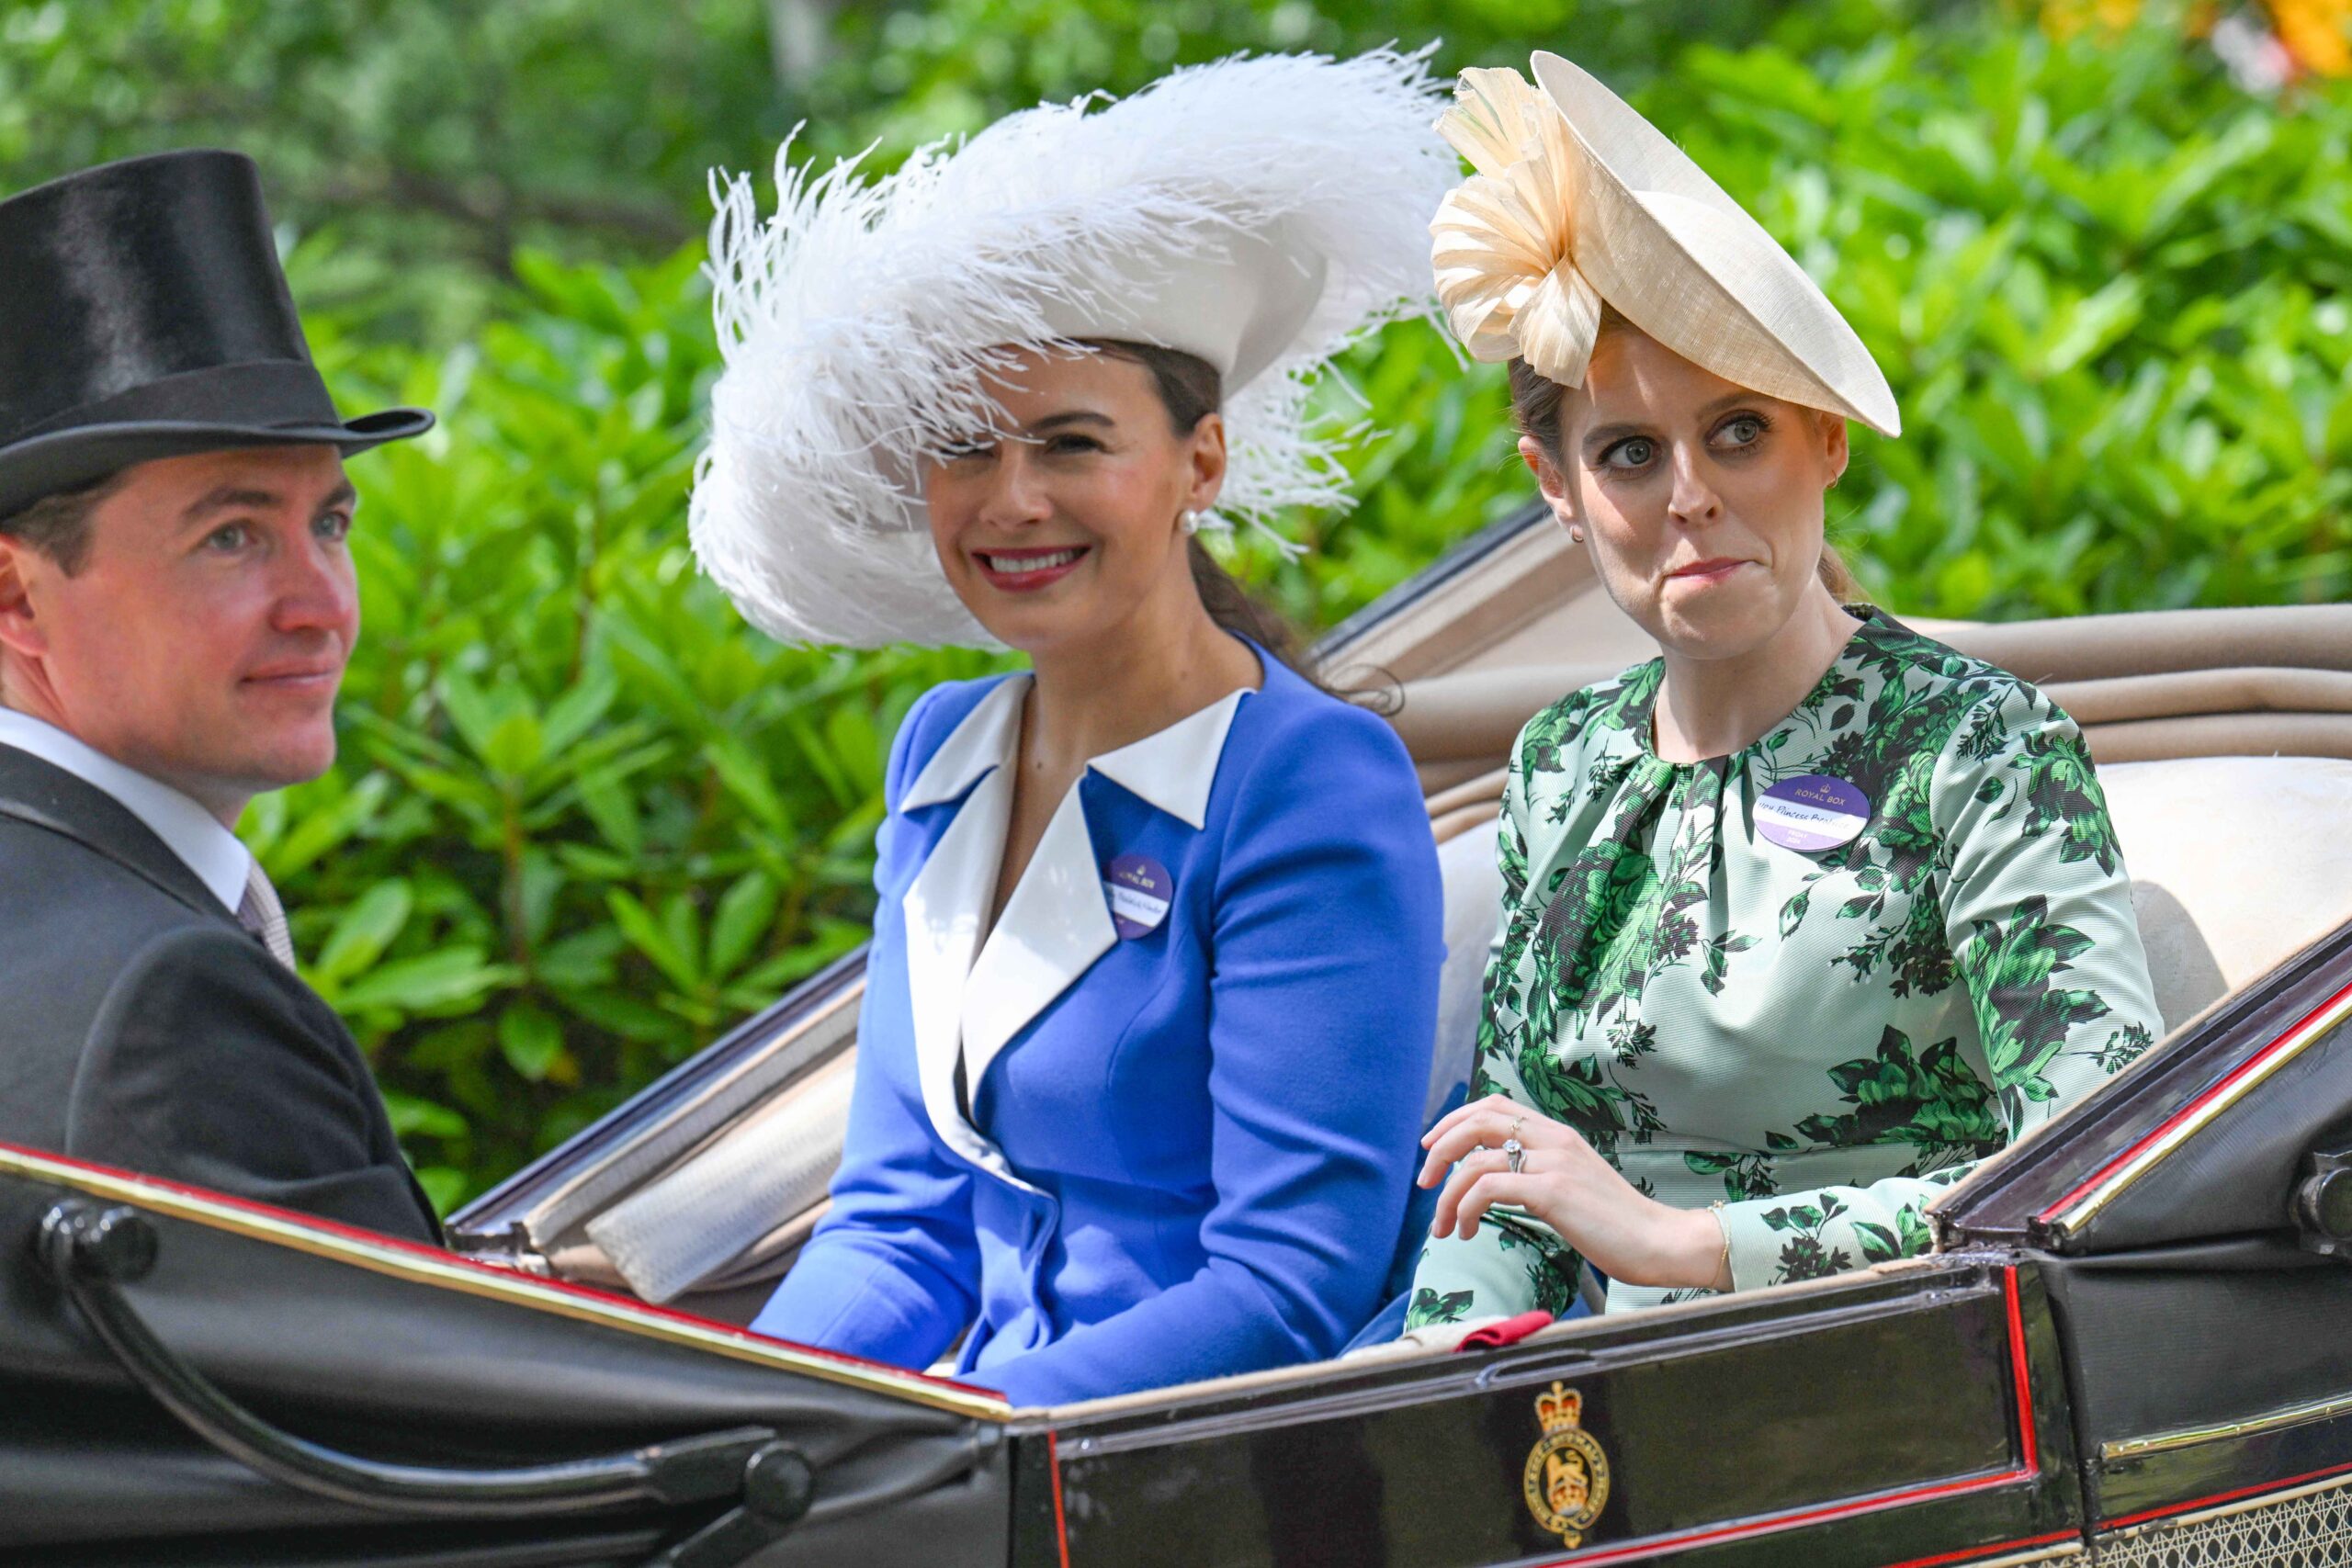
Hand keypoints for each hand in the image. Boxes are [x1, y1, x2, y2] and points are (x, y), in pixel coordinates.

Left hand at [1418, 1094, 1730, 1291]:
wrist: (1658, 1241)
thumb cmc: (1615, 1223)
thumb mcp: (1573, 1183)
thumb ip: (1539, 1171)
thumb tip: (1494, 1179)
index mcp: (1557, 1134)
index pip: (1492, 1105)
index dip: (1454, 1121)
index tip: (1432, 1148)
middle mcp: (1553, 1139)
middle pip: (1477, 1120)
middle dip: (1440, 1148)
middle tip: (1425, 1181)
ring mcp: (1553, 1163)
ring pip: (1476, 1161)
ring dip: (1447, 1195)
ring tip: (1444, 1227)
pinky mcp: (1553, 1191)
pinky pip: (1488, 1187)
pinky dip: (1465, 1207)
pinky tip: (1467, 1230)